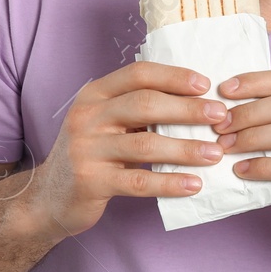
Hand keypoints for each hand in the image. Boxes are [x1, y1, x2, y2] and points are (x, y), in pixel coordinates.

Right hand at [24, 61, 229, 238]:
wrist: (49, 197)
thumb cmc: (91, 155)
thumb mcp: (105, 123)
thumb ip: (137, 110)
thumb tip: (196, 101)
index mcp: (94, 95)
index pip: (138, 74)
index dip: (174, 76)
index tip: (206, 85)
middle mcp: (87, 116)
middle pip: (145, 104)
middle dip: (188, 109)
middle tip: (220, 117)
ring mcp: (87, 149)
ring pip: (145, 144)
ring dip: (186, 148)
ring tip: (215, 153)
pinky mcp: (91, 182)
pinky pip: (138, 182)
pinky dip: (170, 183)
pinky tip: (194, 184)